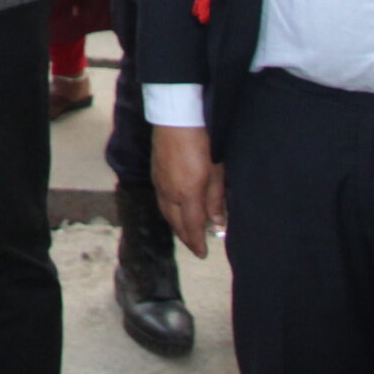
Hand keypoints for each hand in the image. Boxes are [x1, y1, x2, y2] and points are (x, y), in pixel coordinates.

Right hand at [151, 125, 226, 257]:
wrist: (176, 119)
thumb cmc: (202, 143)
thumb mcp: (217, 173)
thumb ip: (216, 200)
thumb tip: (218, 222)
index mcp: (188, 194)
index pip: (192, 226)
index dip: (197, 242)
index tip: (203, 253)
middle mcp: (170, 193)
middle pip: (176, 223)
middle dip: (186, 237)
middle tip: (195, 246)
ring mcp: (160, 183)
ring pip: (166, 212)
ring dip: (176, 226)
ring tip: (185, 232)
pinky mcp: (155, 174)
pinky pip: (161, 200)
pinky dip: (168, 211)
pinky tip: (174, 210)